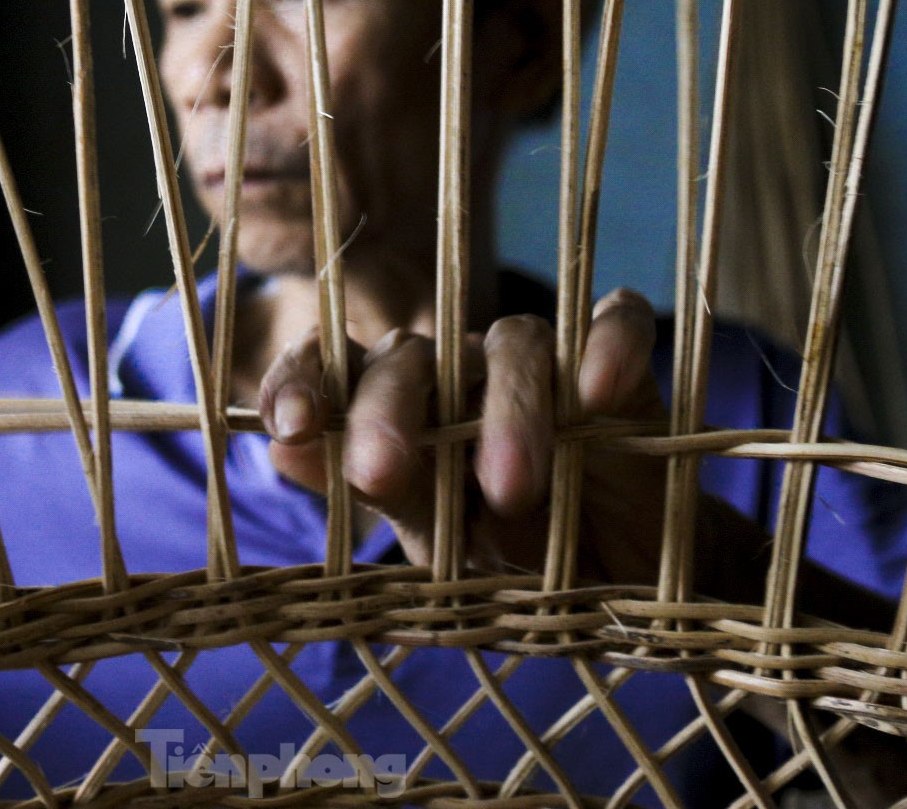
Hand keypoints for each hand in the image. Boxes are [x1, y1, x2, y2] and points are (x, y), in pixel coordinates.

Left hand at [255, 287, 668, 581]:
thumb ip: (378, 490)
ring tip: (508, 492)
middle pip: (414, 355)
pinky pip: (612, 326)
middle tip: (382, 473)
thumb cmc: (514, 556)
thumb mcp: (441, 541)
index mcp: (398, 404)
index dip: (306, 381)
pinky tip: (600, 393)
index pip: (335, 363)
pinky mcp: (617, 360)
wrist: (623, 581)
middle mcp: (459, 370)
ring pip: (513, 345)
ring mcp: (541, 359)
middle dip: (390, 410)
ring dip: (509, 410)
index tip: (291, 426)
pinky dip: (606, 348)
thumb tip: (284, 450)